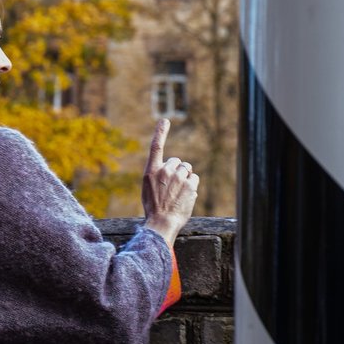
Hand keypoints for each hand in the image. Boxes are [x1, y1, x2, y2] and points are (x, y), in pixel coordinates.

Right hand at [140, 119, 198, 247]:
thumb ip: (158, 175)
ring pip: (187, 169)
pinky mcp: (189, 185)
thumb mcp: (148, 189)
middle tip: (173, 186)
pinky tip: (185, 196)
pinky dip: (192, 185)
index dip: (160, 132)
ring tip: (178, 193)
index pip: (156, 147)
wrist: (161, 223)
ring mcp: (177, 177)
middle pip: (177, 161)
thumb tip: (174, 168)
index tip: (165, 120)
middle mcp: (164, 171)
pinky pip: (194, 178)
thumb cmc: (154, 208)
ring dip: (185, 177)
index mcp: (151, 171)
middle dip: (178, 170)